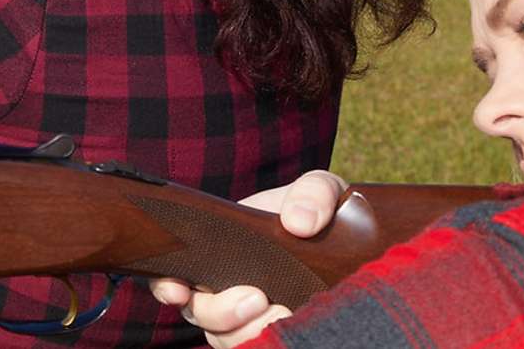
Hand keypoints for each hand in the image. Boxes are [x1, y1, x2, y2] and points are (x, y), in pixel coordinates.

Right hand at [147, 170, 354, 347]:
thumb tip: (298, 223)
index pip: (175, 274)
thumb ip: (312, 194)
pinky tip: (284, 329)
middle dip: (219, 312)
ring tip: (282, 313)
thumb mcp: (320, 190)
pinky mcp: (276, 330)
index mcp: (219, 250)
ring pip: (224, 337)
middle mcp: (226, 287)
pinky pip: (255, 345)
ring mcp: (250, 313)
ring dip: (245, 331)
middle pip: (199, 313)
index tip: (179, 292)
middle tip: (257, 299)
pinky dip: (263, 341)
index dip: (169, 286)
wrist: (354, 241)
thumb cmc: (324, 211)